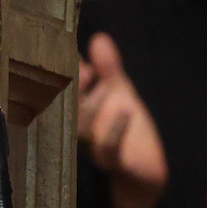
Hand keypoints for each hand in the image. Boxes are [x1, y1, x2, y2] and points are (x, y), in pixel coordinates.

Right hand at [77, 33, 167, 207]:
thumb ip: (109, 68)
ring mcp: (92, 146)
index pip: (62, 87)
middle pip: (66, 106)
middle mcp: (78, 128)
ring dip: (93, 105)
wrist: (145, 169)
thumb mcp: (119, 93)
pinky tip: (124, 110)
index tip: (66, 53)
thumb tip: (99, 38)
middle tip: (81, 69)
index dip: (62, 71)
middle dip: (73, 87)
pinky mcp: (114, 162)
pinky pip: (108, 149)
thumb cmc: (127, 129)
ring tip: (104, 83)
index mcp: (76, 108)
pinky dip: (114, 130)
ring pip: (83, 126)